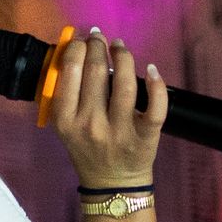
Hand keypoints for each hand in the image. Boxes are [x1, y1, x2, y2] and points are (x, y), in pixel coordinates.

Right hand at [49, 28, 167, 189]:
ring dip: (123, 56)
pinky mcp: (145, 136)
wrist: (111, 183)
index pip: (69, 71)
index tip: (81, 41)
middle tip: (99, 38)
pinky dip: (156, 84)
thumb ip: (65, 95)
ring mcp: (119, 130)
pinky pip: (155, 106)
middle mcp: (90, 124)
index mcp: (66, 120)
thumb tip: (75, 53)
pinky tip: (152, 69)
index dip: (77, 47)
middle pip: (95, 71)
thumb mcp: (65, 126)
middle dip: (97, 45)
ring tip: (119, 47)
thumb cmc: (87, 148)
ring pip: (125, 82)